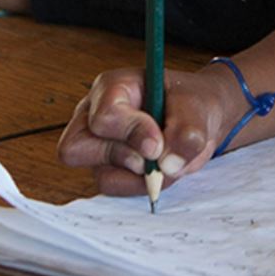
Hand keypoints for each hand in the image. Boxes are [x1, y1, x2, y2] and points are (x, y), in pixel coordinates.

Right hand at [58, 64, 237, 195]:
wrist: (198, 120)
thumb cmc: (191, 104)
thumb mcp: (196, 107)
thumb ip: (186, 131)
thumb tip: (167, 164)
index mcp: (113, 87)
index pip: (104, 115)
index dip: (132, 132)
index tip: (158, 143)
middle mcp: (94, 115)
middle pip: (76, 148)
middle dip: (122, 156)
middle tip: (156, 154)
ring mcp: (97, 145)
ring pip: (100, 175)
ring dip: (139, 175)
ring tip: (166, 160)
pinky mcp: (107, 168)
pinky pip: (114, 188)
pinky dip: (141, 185)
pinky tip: (159, 169)